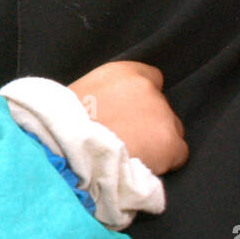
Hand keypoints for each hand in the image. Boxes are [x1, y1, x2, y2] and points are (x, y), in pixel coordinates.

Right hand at [68, 61, 187, 174]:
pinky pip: (177, 154)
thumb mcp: (78, 96)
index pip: (149, 78)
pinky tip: (141, 166)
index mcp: (121, 73)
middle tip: (124, 138)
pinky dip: (164, 162)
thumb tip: (112, 109)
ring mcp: (161, 115)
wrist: (66, 151)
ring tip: (131, 155)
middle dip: (147, 121)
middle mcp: (146, 89)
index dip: (138, 99)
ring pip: (171, 130)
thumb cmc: (62, 126)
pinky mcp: (170, 143)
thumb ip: (103, 95)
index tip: (126, 114)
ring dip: (155, 141)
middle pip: (160, 106)